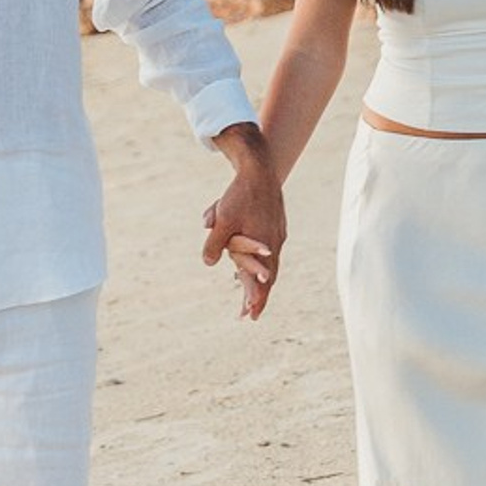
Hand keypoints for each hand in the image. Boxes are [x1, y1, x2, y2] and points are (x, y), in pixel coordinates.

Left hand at [202, 129, 287, 322]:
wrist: (259, 169)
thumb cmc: (240, 195)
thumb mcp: (223, 220)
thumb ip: (215, 244)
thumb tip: (208, 263)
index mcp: (264, 246)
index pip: (262, 281)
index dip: (256, 300)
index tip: (251, 317)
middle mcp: (274, 243)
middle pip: (268, 277)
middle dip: (258, 296)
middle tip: (250, 314)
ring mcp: (276, 235)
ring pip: (268, 263)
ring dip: (259, 280)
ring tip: (250, 295)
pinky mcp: (274, 226)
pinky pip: (266, 251)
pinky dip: (260, 263)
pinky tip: (256, 266)